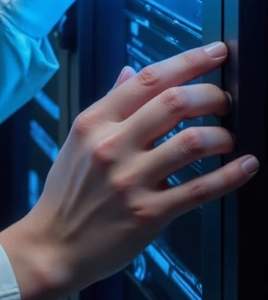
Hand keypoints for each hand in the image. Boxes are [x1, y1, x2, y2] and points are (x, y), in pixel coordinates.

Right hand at [0, 43, 258, 299]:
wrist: (53, 246)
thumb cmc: (66, 194)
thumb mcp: (78, 141)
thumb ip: (109, 105)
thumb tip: (130, 72)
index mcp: (94, 123)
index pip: (148, 79)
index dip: (189, 61)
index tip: (215, 52)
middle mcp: (112, 146)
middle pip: (175, 103)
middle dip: (212, 95)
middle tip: (226, 100)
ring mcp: (131, 181)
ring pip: (193, 143)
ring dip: (223, 135)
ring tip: (230, 137)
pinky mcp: (149, 214)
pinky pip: (200, 189)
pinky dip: (230, 174)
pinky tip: (246, 165)